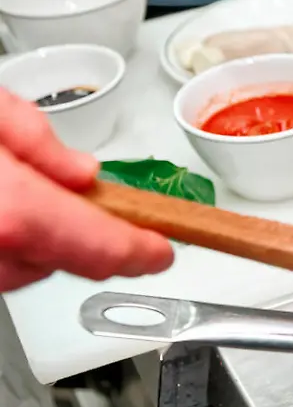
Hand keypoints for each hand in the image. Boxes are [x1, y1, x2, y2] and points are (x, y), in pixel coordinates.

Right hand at [0, 90, 173, 291]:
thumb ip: (33, 138)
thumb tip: (81, 171)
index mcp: (11, 210)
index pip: (102, 248)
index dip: (139, 252)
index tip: (162, 251)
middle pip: (64, 260)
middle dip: (77, 230)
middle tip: (67, 191)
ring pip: (26, 268)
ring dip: (35, 236)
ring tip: (9, 188)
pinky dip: (5, 242)